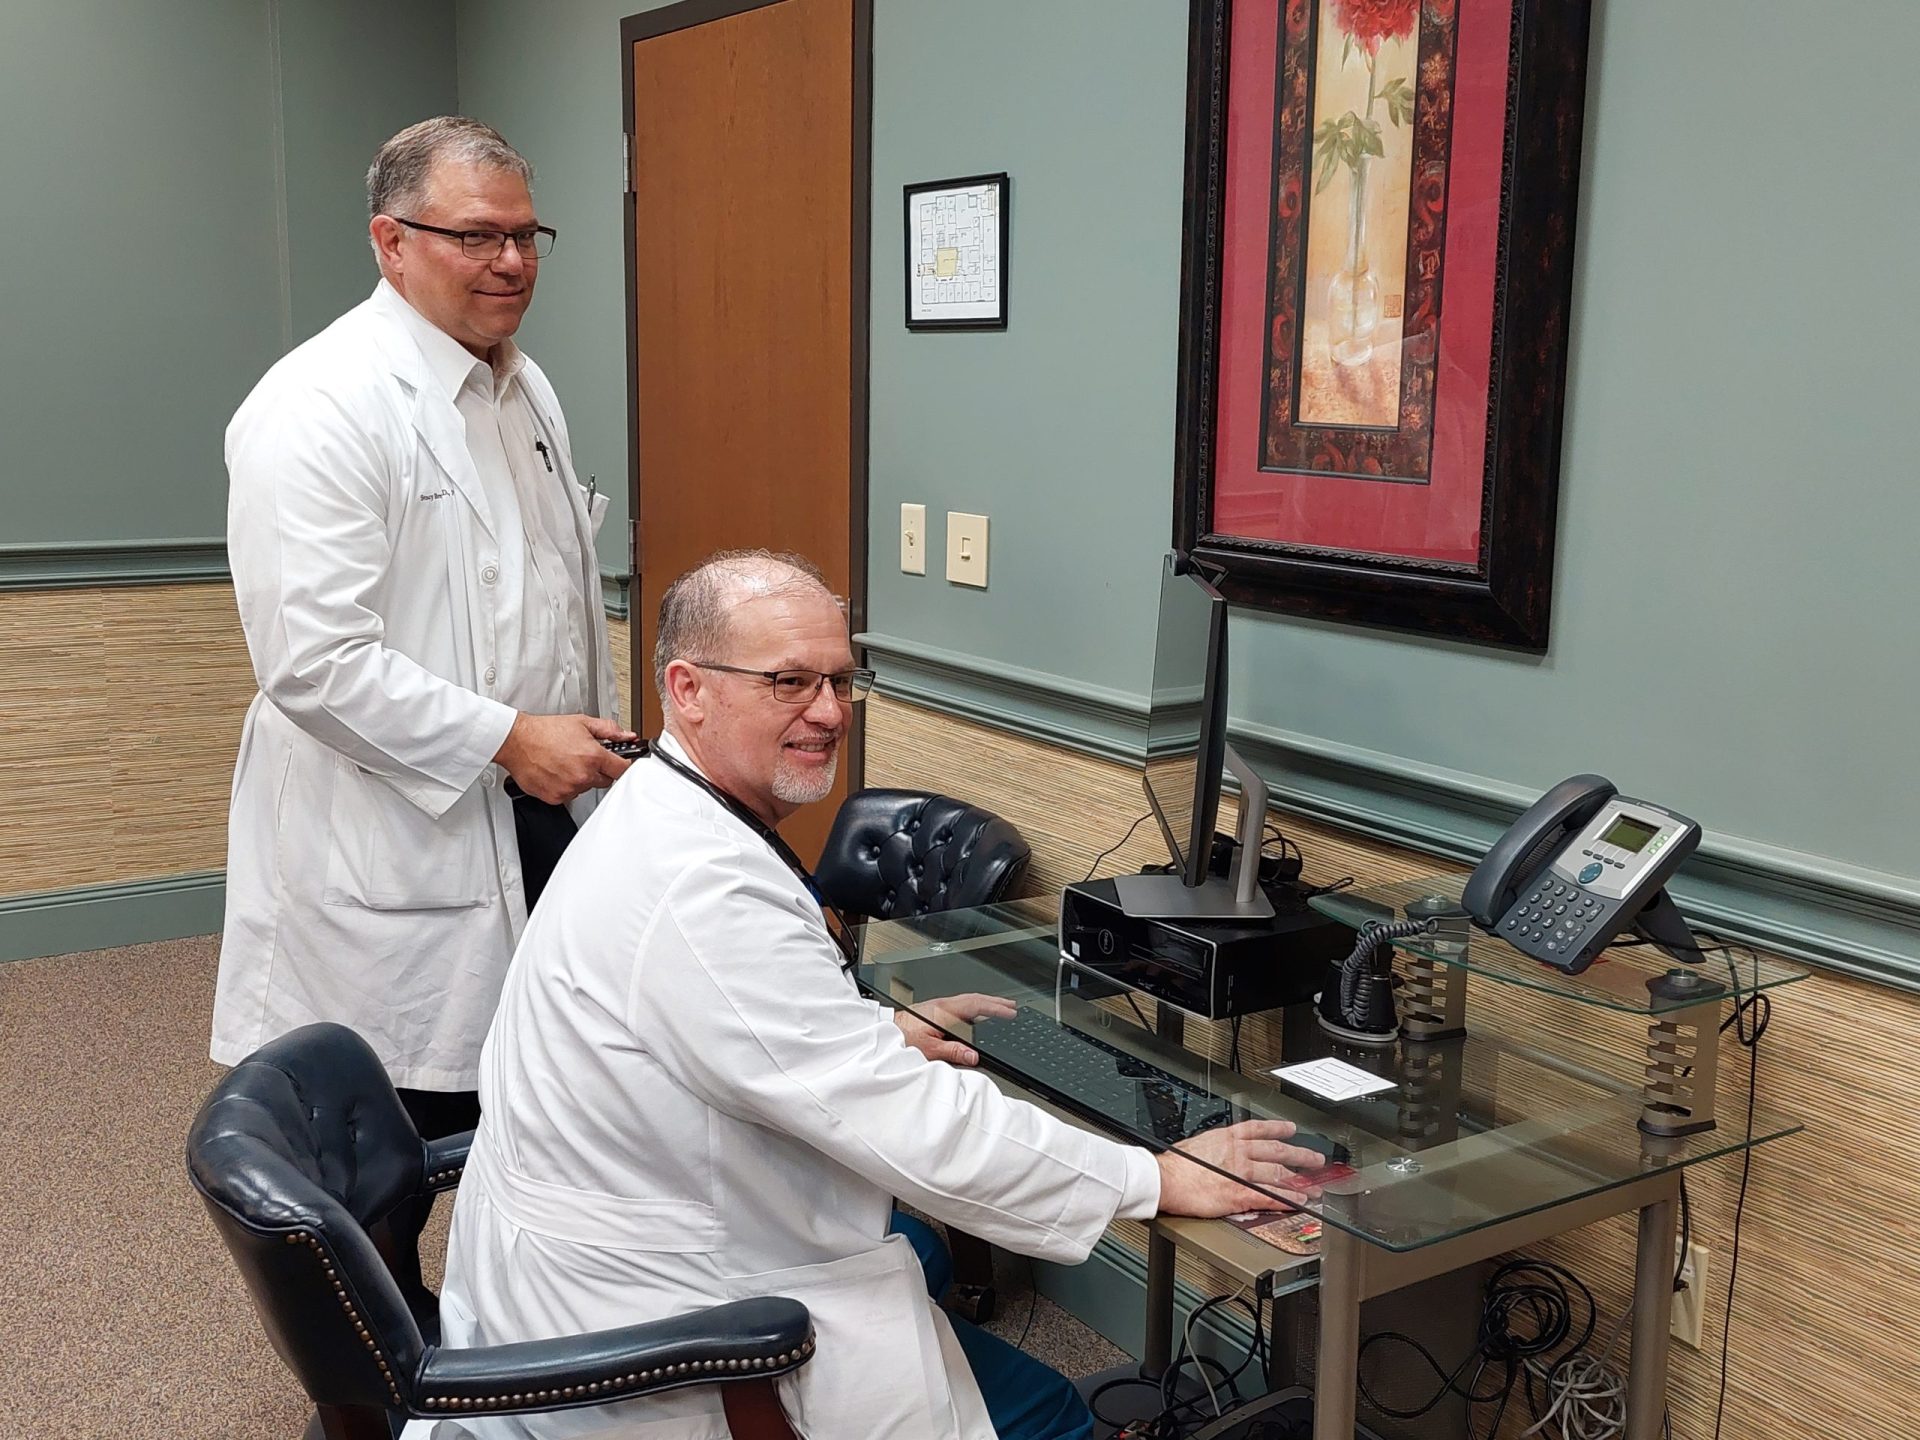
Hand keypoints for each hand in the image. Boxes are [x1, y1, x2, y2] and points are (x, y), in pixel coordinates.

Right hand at [493, 713, 636, 803]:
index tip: (620, 762)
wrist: (517, 741)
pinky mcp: (556, 797)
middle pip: (606, 780)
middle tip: (585, 757)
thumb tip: (626, 735)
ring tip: (566, 762)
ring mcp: (569, 788)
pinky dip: (566, 786)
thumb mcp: (581, 722)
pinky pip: (569, 795)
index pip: (622, 769)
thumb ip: (608, 730)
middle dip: (599, 770)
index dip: (622, 765)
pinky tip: (557, 771)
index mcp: (592, 756)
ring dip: (581, 778)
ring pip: (586, 788)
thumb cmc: (544, 731)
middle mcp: (582, 775)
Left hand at [893, 993, 1017, 1066]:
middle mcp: (943, 1005)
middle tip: (1011, 1005)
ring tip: (998, 1007)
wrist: (886, 1030)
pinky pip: (960, 1004)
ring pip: (967, 1000)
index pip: (976, 1005)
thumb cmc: (902, 1038)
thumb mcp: (929, 1049)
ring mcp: (938, 1006)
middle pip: (974, 999)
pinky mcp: (934, 1009)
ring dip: (985, 1003)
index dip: (995, 1007)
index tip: (1010, 1011)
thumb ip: (953, 1052)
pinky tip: (975, 1014)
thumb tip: (973, 1056)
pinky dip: (973, 1006)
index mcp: (945, 1011)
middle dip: (995, 1001)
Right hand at [1153, 1120, 1330, 1216]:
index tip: (1291, 1129)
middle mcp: (1239, 1152)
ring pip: (1278, 1175)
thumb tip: (1214, 1150)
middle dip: (1299, 1155)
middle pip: (1277, 1152)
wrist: (1165, 1179)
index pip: (1259, 1129)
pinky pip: (1270, 1197)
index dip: (1278, 1128)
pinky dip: (1287, 1200)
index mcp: (1227, 1138)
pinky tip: (1298, 1203)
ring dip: (1299, 1182)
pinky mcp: (1241, 1194)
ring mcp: (1242, 1173)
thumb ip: (1213, 1147)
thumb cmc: (1174, 1165)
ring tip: (1312, 1188)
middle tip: (1315, 1158)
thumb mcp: (1197, 1145)